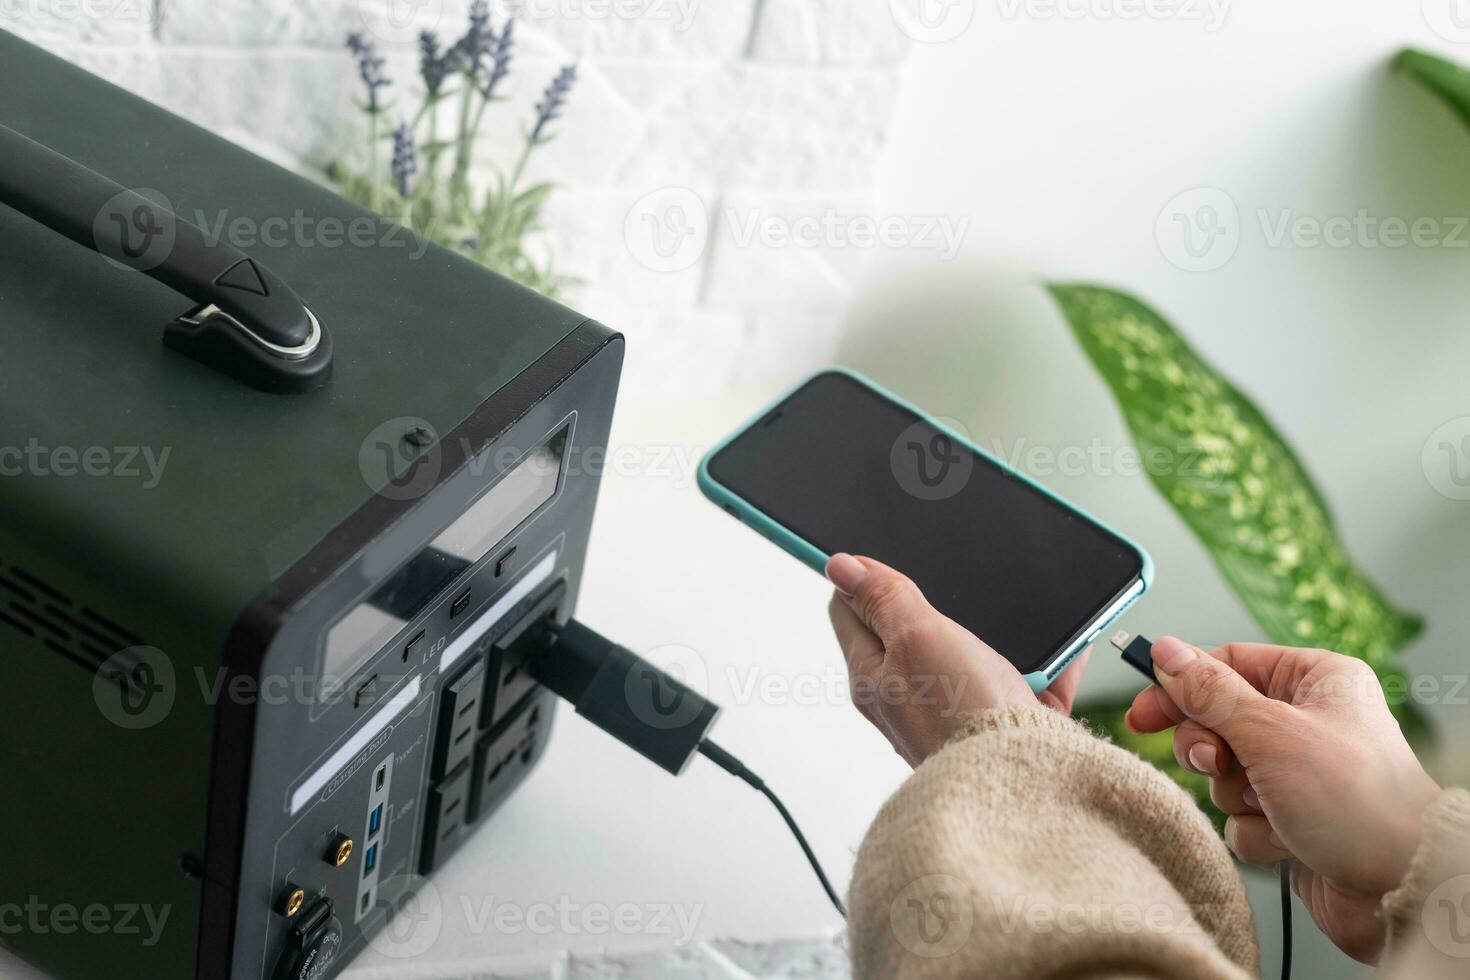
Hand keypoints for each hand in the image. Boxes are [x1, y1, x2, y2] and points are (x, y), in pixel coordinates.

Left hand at [825, 553, 1088, 766]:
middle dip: (941, 606)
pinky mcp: (1002, 730)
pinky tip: (1068, 652)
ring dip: (1003, 637)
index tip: (889, 561)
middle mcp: (907, 699)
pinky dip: (1047, 668)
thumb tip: (839, 566)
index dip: (866, 578)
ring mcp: (955, 715)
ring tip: (1024, 629)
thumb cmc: (963, 718)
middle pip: (912, 632)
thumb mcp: (916, 637)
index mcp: (873, 676)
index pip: (849, 612)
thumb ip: (883, 599)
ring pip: (975, 656)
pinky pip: (1026, 684)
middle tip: (960, 592)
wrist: (1028, 788)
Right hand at [1128, 638, 1439, 962]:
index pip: (1226, 664)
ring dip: (1237, 797)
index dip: (1181, 687)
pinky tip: (1290, 839)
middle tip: (1221, 763)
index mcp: (1314, 680)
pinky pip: (1240, 817)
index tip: (1143, 713)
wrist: (1403, 887)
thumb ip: (1209, 692)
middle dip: (1212, 751)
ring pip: (1224, 774)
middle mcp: (1307, 721)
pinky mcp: (1292, 818)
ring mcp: (1299, 773)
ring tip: (1274, 808)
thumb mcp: (1271, 732)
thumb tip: (1165, 652)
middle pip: (1217, 720)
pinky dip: (1256, 831)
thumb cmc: (1360, 801)